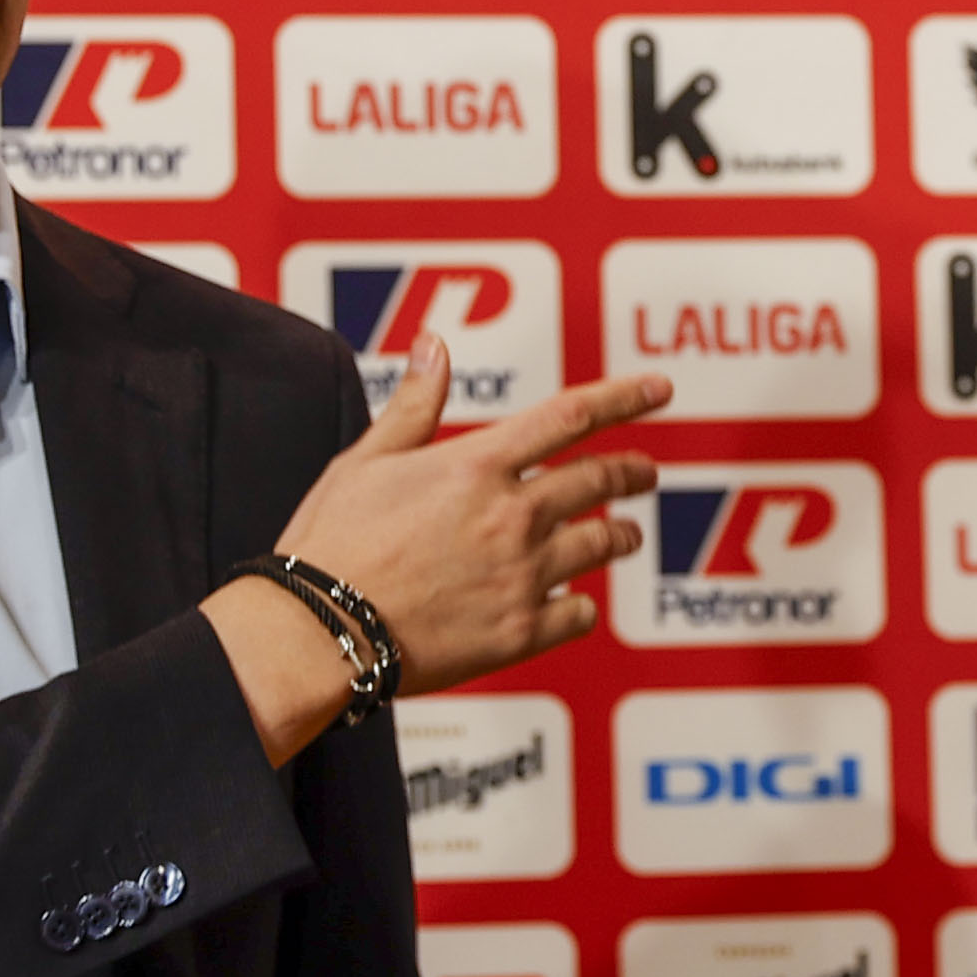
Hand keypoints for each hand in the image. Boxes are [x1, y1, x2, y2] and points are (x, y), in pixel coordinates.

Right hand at [199, 344, 665, 765]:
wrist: (317, 632)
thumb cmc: (331, 544)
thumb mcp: (366, 460)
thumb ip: (414, 404)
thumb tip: (434, 344)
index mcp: (478, 465)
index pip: (571, 416)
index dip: (625, 398)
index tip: (660, 389)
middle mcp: (512, 516)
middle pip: (600, 481)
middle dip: (633, 473)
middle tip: (646, 474)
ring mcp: (522, 575)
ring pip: (601, 545)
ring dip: (619, 536)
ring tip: (622, 536)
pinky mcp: (519, 632)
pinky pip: (578, 613)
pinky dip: (580, 605)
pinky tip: (573, 604)